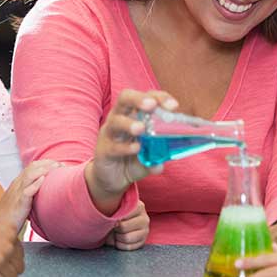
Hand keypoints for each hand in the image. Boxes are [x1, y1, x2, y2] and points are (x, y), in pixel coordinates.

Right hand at [0, 159, 59, 231]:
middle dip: (47, 164)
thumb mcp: (22, 198)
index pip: (32, 166)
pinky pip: (27, 191)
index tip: (58, 165)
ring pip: (29, 175)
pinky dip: (35, 184)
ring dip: (44, 170)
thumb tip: (45, 189)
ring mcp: (17, 193)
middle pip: (32, 167)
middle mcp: (18, 185)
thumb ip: (31, 191)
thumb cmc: (12, 214)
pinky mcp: (19, 202)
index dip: (46, 163)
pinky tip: (43, 180)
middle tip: (61, 165)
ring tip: (56, 168)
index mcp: (18, 183)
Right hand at [85, 90, 178, 210]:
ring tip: (141, 129)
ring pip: (116, 121)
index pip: (147, 97)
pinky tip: (135, 149)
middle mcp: (120, 118)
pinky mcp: (103, 150)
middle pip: (125, 98)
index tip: (173, 106)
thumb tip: (161, 164)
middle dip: (139, 99)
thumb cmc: (133, 160)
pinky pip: (113, 146)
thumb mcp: (150, 157)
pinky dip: (125, 147)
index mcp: (135, 114)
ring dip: (129, 123)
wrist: (112, 179)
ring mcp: (110, 133)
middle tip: (152, 105)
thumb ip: (158, 157)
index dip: (160, 98)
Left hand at [107, 200, 148, 250]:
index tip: (112, 219)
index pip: (124, 214)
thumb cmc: (116, 214)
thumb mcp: (115, 209)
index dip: (115, 218)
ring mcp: (145, 231)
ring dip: (117, 237)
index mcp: (139, 206)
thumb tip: (115, 222)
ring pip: (126, 238)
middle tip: (114, 227)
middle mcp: (145, 219)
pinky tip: (119, 240)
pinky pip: (128, 247)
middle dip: (115, 229)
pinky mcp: (142, 242)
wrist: (118, 223)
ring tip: (116, 233)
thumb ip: (114, 210)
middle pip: (123, 227)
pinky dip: (120, 245)